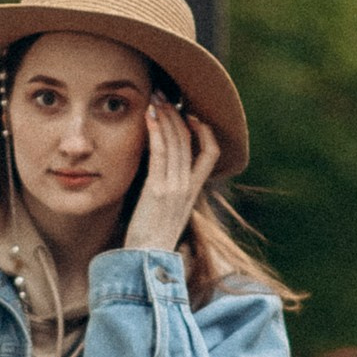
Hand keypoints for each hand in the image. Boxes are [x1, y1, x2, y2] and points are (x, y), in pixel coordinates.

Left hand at [122, 98, 220, 254]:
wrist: (146, 261)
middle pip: (190, 140)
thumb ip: (168, 190)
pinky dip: (155, 132)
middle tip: (165, 95)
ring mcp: (174, 188)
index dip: (205, 131)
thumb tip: (158, 173)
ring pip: (177, 142)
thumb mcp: (166, 211)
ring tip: (156, 98)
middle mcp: (187, 187)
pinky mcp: (157, 191)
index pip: (210, 154)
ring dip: (166, 116)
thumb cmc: (150, 237)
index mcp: (193, 191)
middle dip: (178, 114)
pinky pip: (160, 154)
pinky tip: (148, 117)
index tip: (190, 116)